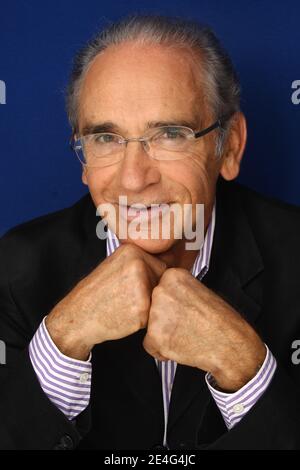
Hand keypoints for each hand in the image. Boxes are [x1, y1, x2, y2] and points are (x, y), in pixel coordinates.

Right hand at [46, 244, 166, 359]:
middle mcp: (138, 264)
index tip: (133, 288)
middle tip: (127, 299)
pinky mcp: (142, 308)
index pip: (161, 265)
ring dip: (149, 306)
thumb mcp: (116, 266)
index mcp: (132, 250)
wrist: (78, 315)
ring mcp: (141, 285)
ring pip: (160, 298)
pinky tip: (124, 316)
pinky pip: (154, 314)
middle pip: (163, 281)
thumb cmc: (97, 293)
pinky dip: (143, 320)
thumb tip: (174, 258)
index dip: (152, 280)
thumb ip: (140, 261)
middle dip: (152, 293)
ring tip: (124, 306)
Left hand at [143, 268, 265, 391]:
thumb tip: (161, 293)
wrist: (231, 345)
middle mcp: (161, 291)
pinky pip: (149, 345)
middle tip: (186, 323)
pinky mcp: (155, 336)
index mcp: (173, 276)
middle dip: (164, 318)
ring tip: (186, 334)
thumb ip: (177, 289)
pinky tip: (180, 346)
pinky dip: (161, 350)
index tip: (185, 309)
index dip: (171, 304)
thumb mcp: (199, 290)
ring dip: (163, 334)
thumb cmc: (220, 320)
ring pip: (149, 326)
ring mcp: (157, 313)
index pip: (158, 290)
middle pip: (150, 307)